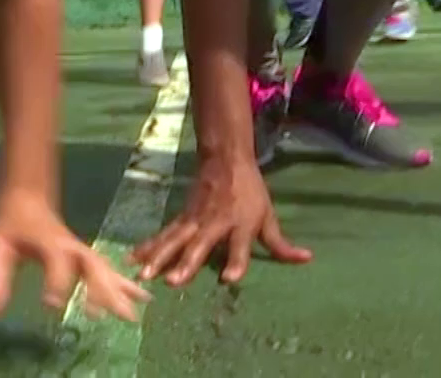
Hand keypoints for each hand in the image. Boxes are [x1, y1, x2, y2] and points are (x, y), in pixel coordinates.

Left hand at [0, 187, 148, 320]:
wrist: (25, 194)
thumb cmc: (9, 220)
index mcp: (48, 242)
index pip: (56, 262)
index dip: (56, 282)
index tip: (52, 306)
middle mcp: (69, 247)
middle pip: (92, 267)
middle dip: (103, 290)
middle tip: (113, 315)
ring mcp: (80, 250)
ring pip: (104, 269)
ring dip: (120, 290)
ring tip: (135, 313)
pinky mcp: (84, 254)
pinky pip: (107, 269)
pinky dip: (123, 282)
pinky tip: (140, 295)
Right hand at [130, 151, 310, 286]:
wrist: (225, 159)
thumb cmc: (250, 193)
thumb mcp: (268, 216)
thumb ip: (281, 244)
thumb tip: (307, 259)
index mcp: (240, 224)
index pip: (239, 245)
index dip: (236, 261)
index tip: (228, 278)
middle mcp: (215, 223)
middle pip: (199, 244)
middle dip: (186, 263)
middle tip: (172, 282)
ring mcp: (195, 220)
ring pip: (175, 240)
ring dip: (159, 258)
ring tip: (145, 276)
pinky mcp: (182, 218)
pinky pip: (163, 234)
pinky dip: (147, 247)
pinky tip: (133, 260)